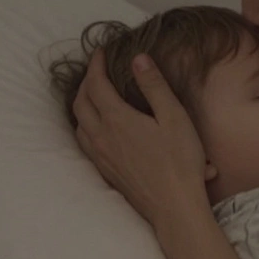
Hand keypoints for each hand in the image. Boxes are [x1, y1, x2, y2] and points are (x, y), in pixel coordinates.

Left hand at [72, 49, 208, 226]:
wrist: (173, 206)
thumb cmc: (180, 161)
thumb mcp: (174, 118)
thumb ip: (155, 86)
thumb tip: (138, 59)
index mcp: (117, 119)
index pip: (97, 84)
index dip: (96, 65)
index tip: (101, 52)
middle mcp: (101, 136)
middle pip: (80, 102)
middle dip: (86, 82)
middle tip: (97, 70)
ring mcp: (100, 155)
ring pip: (78, 123)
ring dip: (81, 103)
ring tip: (93, 95)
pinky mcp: (104, 170)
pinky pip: (83, 141)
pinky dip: (84, 124)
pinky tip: (97, 127)